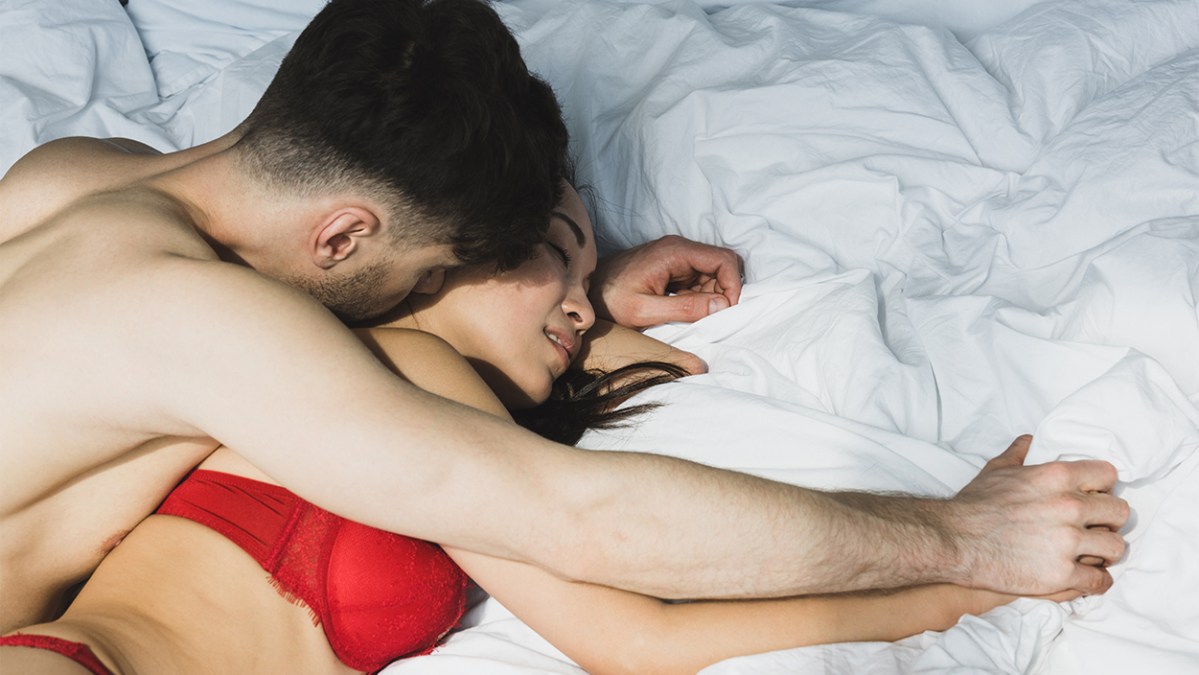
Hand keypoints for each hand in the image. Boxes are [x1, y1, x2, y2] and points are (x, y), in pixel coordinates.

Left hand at [590, 235, 742, 328]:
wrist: (587, 292)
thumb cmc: (610, 300)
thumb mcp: (645, 311)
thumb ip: (685, 308)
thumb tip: (722, 305)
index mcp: (674, 252)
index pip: (723, 259)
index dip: (733, 285)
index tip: (728, 310)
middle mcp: (678, 248)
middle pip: (720, 265)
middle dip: (722, 292)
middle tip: (709, 316)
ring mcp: (675, 257)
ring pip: (711, 273)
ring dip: (710, 296)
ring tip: (690, 315)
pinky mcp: (671, 267)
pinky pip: (697, 279)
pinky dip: (698, 296)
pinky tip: (682, 310)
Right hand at [946, 435, 1128, 596]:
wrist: (953, 540)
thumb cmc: (973, 505)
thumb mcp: (996, 470)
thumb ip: (1019, 454)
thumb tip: (1029, 441)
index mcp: (1056, 476)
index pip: (1108, 476)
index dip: (1102, 488)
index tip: (1093, 497)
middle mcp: (1068, 507)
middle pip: (1119, 512)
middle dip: (1108, 521)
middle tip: (1094, 528)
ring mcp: (1067, 542)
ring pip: (1115, 548)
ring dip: (1105, 552)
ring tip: (1091, 554)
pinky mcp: (1061, 575)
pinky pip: (1099, 580)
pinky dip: (1096, 581)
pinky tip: (1087, 578)